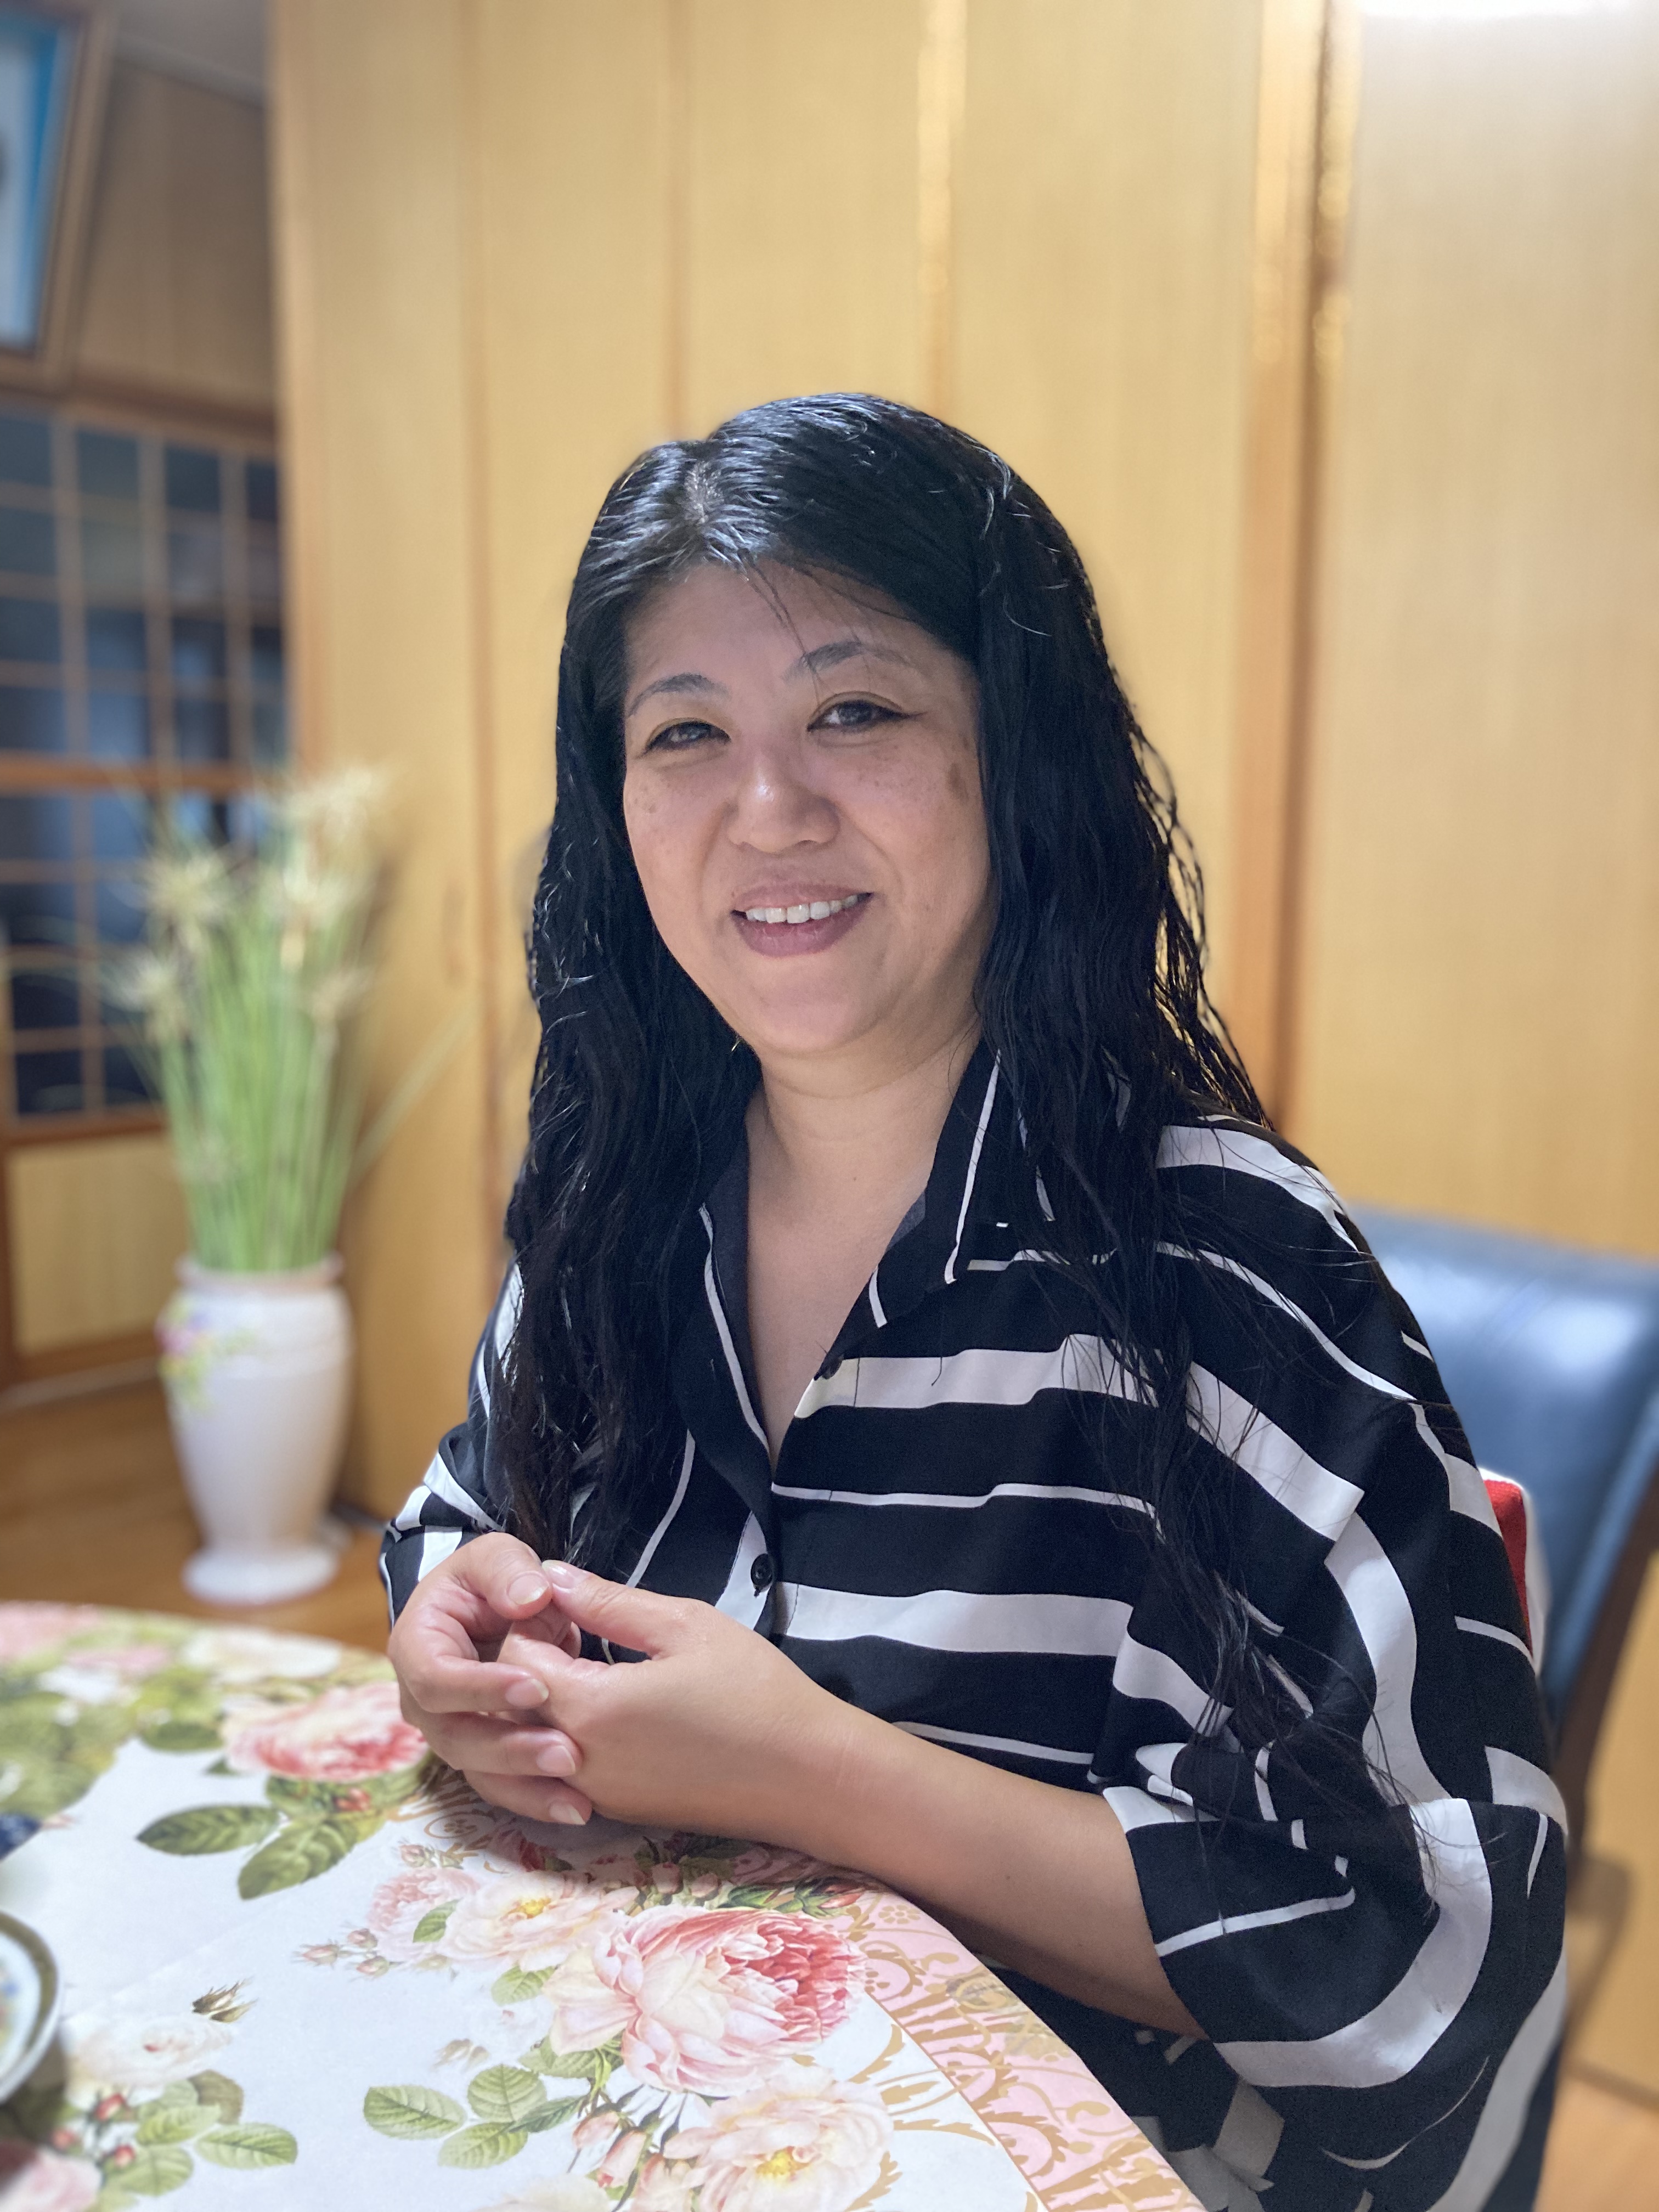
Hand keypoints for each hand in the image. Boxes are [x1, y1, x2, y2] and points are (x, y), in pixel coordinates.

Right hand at [386, 1533, 592, 1824]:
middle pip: (456, 1737)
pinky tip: (578, 1808)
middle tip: (566, 1754)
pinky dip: (536, 1798)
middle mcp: (425, 1701)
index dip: (481, 1688)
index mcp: (417, 1647)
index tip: (537, 1689)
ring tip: (576, 1800)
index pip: (437, 1678)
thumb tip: (532, 1596)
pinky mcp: (483, 1753)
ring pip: (478, 1771)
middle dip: (509, 1750)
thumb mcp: (495, 1557)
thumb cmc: (489, 1580)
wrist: (491, 1607)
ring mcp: (452, 1731)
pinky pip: (502, 1784)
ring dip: (526, 1787)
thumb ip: (508, 1570)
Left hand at [501, 1564, 853, 1837]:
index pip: (512, 1660)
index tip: (572, 1605)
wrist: (806, 1776)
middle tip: (580, 1629)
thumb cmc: (754, 1690)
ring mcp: (595, 1794)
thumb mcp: (684, 1625)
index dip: (532, 1623)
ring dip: (549, 1698)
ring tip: (597, 1664)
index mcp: (590, 1709)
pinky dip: (570, 1732)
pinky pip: (565, 1767)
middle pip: (512, 1704)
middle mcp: (577, 1762)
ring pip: (534, 1740)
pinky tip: (618, 1704)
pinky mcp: (618, 1810)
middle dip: (533, 1660)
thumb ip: (608, 1602)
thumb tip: (553, 1576)